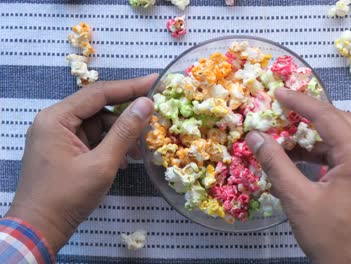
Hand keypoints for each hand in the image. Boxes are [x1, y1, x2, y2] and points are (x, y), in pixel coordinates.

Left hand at [6, 74, 156, 252]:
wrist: (40, 228)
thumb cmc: (67, 196)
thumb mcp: (102, 163)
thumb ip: (124, 132)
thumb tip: (146, 104)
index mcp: (56, 118)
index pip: (98, 93)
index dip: (129, 87)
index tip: (154, 81)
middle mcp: (54, 121)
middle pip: (97, 108)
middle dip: (126, 116)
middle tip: (154, 116)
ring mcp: (58, 136)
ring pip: (97, 125)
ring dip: (120, 135)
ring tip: (140, 149)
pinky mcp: (64, 150)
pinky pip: (92, 139)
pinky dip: (110, 145)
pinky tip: (126, 158)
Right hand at [246, 88, 350, 263]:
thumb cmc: (330, 239)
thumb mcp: (297, 199)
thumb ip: (275, 163)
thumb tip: (254, 136)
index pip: (329, 118)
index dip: (301, 103)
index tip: (279, 93)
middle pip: (343, 123)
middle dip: (313, 117)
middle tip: (285, 113)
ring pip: (349, 140)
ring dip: (320, 139)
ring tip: (290, 144)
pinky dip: (330, 156)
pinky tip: (308, 165)